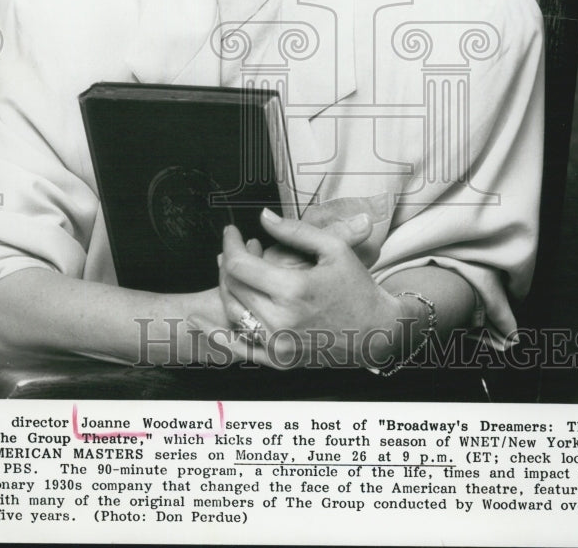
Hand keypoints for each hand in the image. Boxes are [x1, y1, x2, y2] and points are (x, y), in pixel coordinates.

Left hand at [189, 210, 403, 369]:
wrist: (378, 333)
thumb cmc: (357, 287)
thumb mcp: (333, 249)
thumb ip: (295, 231)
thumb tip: (261, 217)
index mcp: (294, 290)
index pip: (241, 265)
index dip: (230, 243)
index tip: (231, 231)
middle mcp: (281, 321)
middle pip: (233, 287)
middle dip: (228, 261)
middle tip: (235, 246)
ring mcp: (278, 345)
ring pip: (232, 313)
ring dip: (225, 287)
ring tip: (230, 270)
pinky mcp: (278, 361)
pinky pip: (238, 347)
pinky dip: (215, 334)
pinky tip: (198, 321)